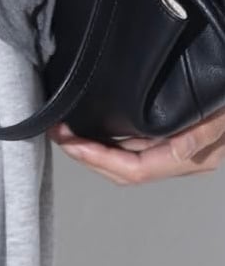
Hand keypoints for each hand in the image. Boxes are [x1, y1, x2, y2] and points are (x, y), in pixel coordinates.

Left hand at [47, 106, 224, 183]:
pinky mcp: (166, 134)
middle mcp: (178, 159)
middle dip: (86, 156)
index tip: (72, 143)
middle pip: (123, 171)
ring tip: (64, 131)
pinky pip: (131, 145)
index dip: (100, 160)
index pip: (135, 169)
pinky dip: (106, 141)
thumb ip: (200, 134)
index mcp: (188, 158)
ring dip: (91, 149)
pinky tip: (88, 128)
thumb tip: (178, 148)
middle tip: (57, 134)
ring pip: (123, 161)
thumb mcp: (217, 114)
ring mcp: (171, 148)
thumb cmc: (224, 94)